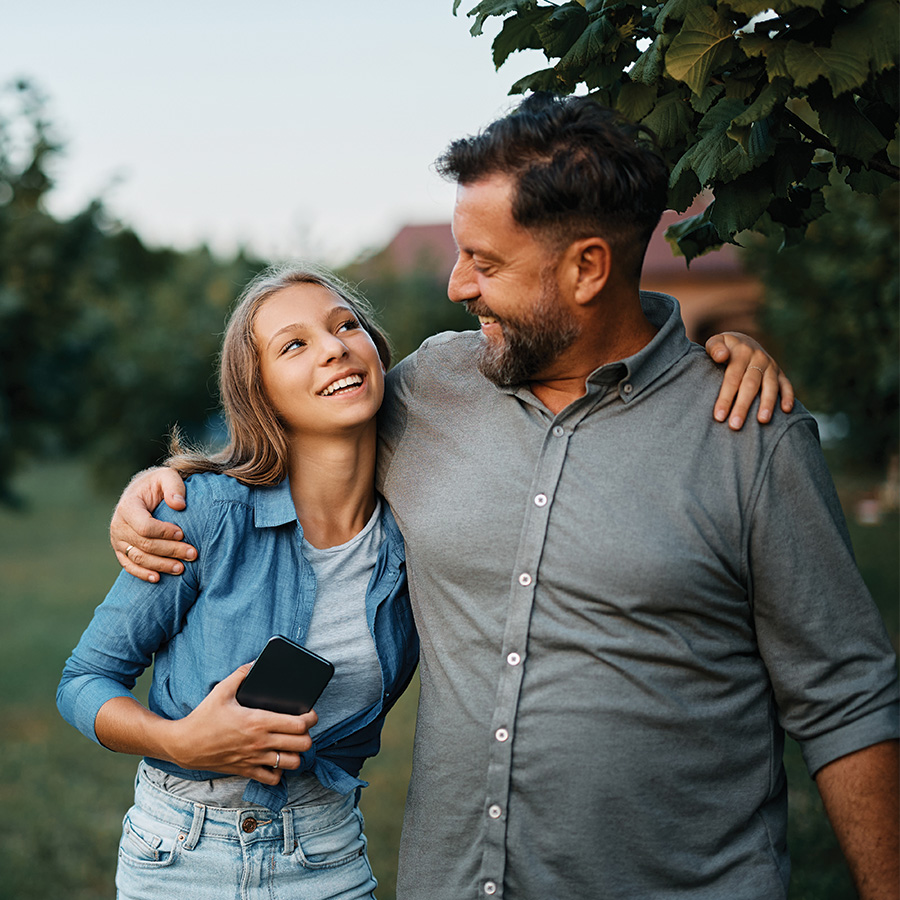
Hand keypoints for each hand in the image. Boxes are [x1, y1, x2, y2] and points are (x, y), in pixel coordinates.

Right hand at [111, 467, 197, 582]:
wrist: (143, 492)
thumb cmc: (158, 485)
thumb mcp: (167, 476)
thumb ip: (174, 486)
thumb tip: (179, 504)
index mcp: (128, 506)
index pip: (144, 526)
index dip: (164, 532)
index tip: (183, 533)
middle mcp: (119, 524)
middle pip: (144, 544)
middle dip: (170, 550)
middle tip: (193, 554)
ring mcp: (118, 540)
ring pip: (138, 558)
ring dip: (161, 565)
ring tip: (182, 568)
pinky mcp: (121, 550)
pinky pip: (129, 565)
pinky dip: (142, 574)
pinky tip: (157, 578)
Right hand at [167, 664, 317, 785]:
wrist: (184, 745)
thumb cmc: (204, 717)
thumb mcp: (222, 690)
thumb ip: (241, 673)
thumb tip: (255, 662)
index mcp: (258, 721)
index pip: (299, 724)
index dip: (311, 718)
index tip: (310, 714)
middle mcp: (260, 742)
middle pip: (302, 745)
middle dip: (308, 736)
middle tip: (303, 729)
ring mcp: (254, 759)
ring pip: (292, 764)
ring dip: (297, 754)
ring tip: (292, 745)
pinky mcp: (246, 771)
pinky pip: (273, 779)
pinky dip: (280, 771)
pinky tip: (276, 761)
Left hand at [705, 332, 794, 429]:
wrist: (743, 342)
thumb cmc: (722, 348)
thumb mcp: (715, 342)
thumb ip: (715, 348)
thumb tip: (721, 356)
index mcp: (741, 352)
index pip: (732, 377)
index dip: (726, 397)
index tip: (719, 416)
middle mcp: (758, 359)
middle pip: (750, 385)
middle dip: (743, 406)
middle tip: (735, 425)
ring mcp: (771, 366)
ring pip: (770, 386)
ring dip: (767, 404)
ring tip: (762, 421)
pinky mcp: (780, 373)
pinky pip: (786, 385)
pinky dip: (788, 397)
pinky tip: (786, 411)